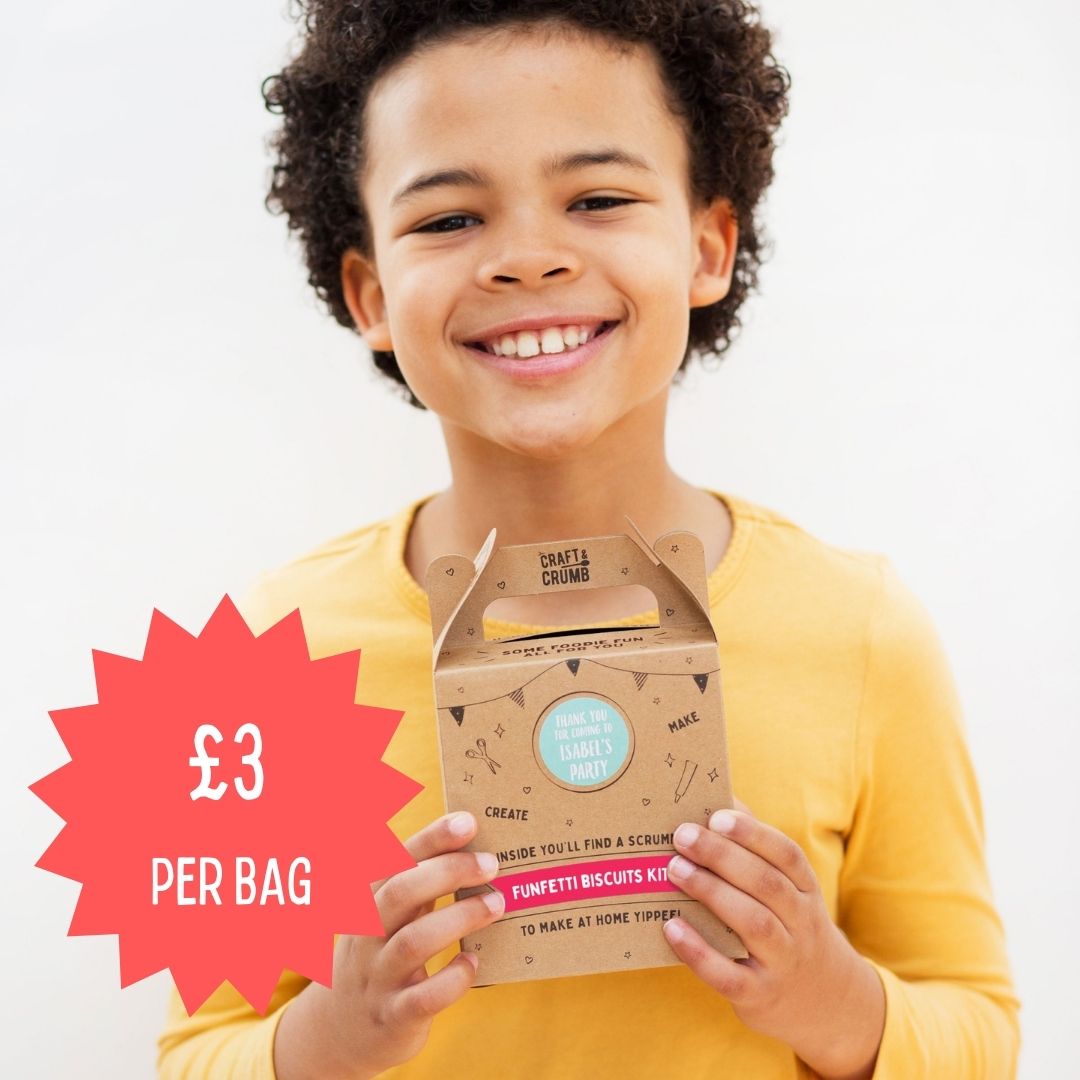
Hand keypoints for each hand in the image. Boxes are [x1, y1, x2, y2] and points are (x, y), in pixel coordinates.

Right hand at [273, 811, 503, 1079]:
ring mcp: (377, 977)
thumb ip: (419, 885)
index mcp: (367, 902)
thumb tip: (473, 847)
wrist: (340, 1033)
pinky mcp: (394, 1017)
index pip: (396, 860)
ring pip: (413, 941)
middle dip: (449, 871)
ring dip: (460, 918)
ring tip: (497, 904)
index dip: (431, 839)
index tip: (467, 822)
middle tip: (491, 863)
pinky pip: (424, 998)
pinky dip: (453, 978)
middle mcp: (367, 935)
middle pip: (400, 892)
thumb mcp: (387, 917)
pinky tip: (473, 963)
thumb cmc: (381, 956)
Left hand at [663, 804, 883, 1079]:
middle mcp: (801, 924)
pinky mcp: (758, 995)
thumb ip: (758, 850)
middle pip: (766, 884)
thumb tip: (722, 799)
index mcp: (806, 890)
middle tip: (683, 836)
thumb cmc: (790, 926)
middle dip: (723, 856)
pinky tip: (671, 927)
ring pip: (754, 923)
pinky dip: (699, 952)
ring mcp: (782, 961)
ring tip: (674, 869)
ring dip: (712, 892)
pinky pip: (729, 975)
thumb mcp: (791, 890)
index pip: (787, 855)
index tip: (717, 816)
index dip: (754, 834)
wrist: (828, 1003)